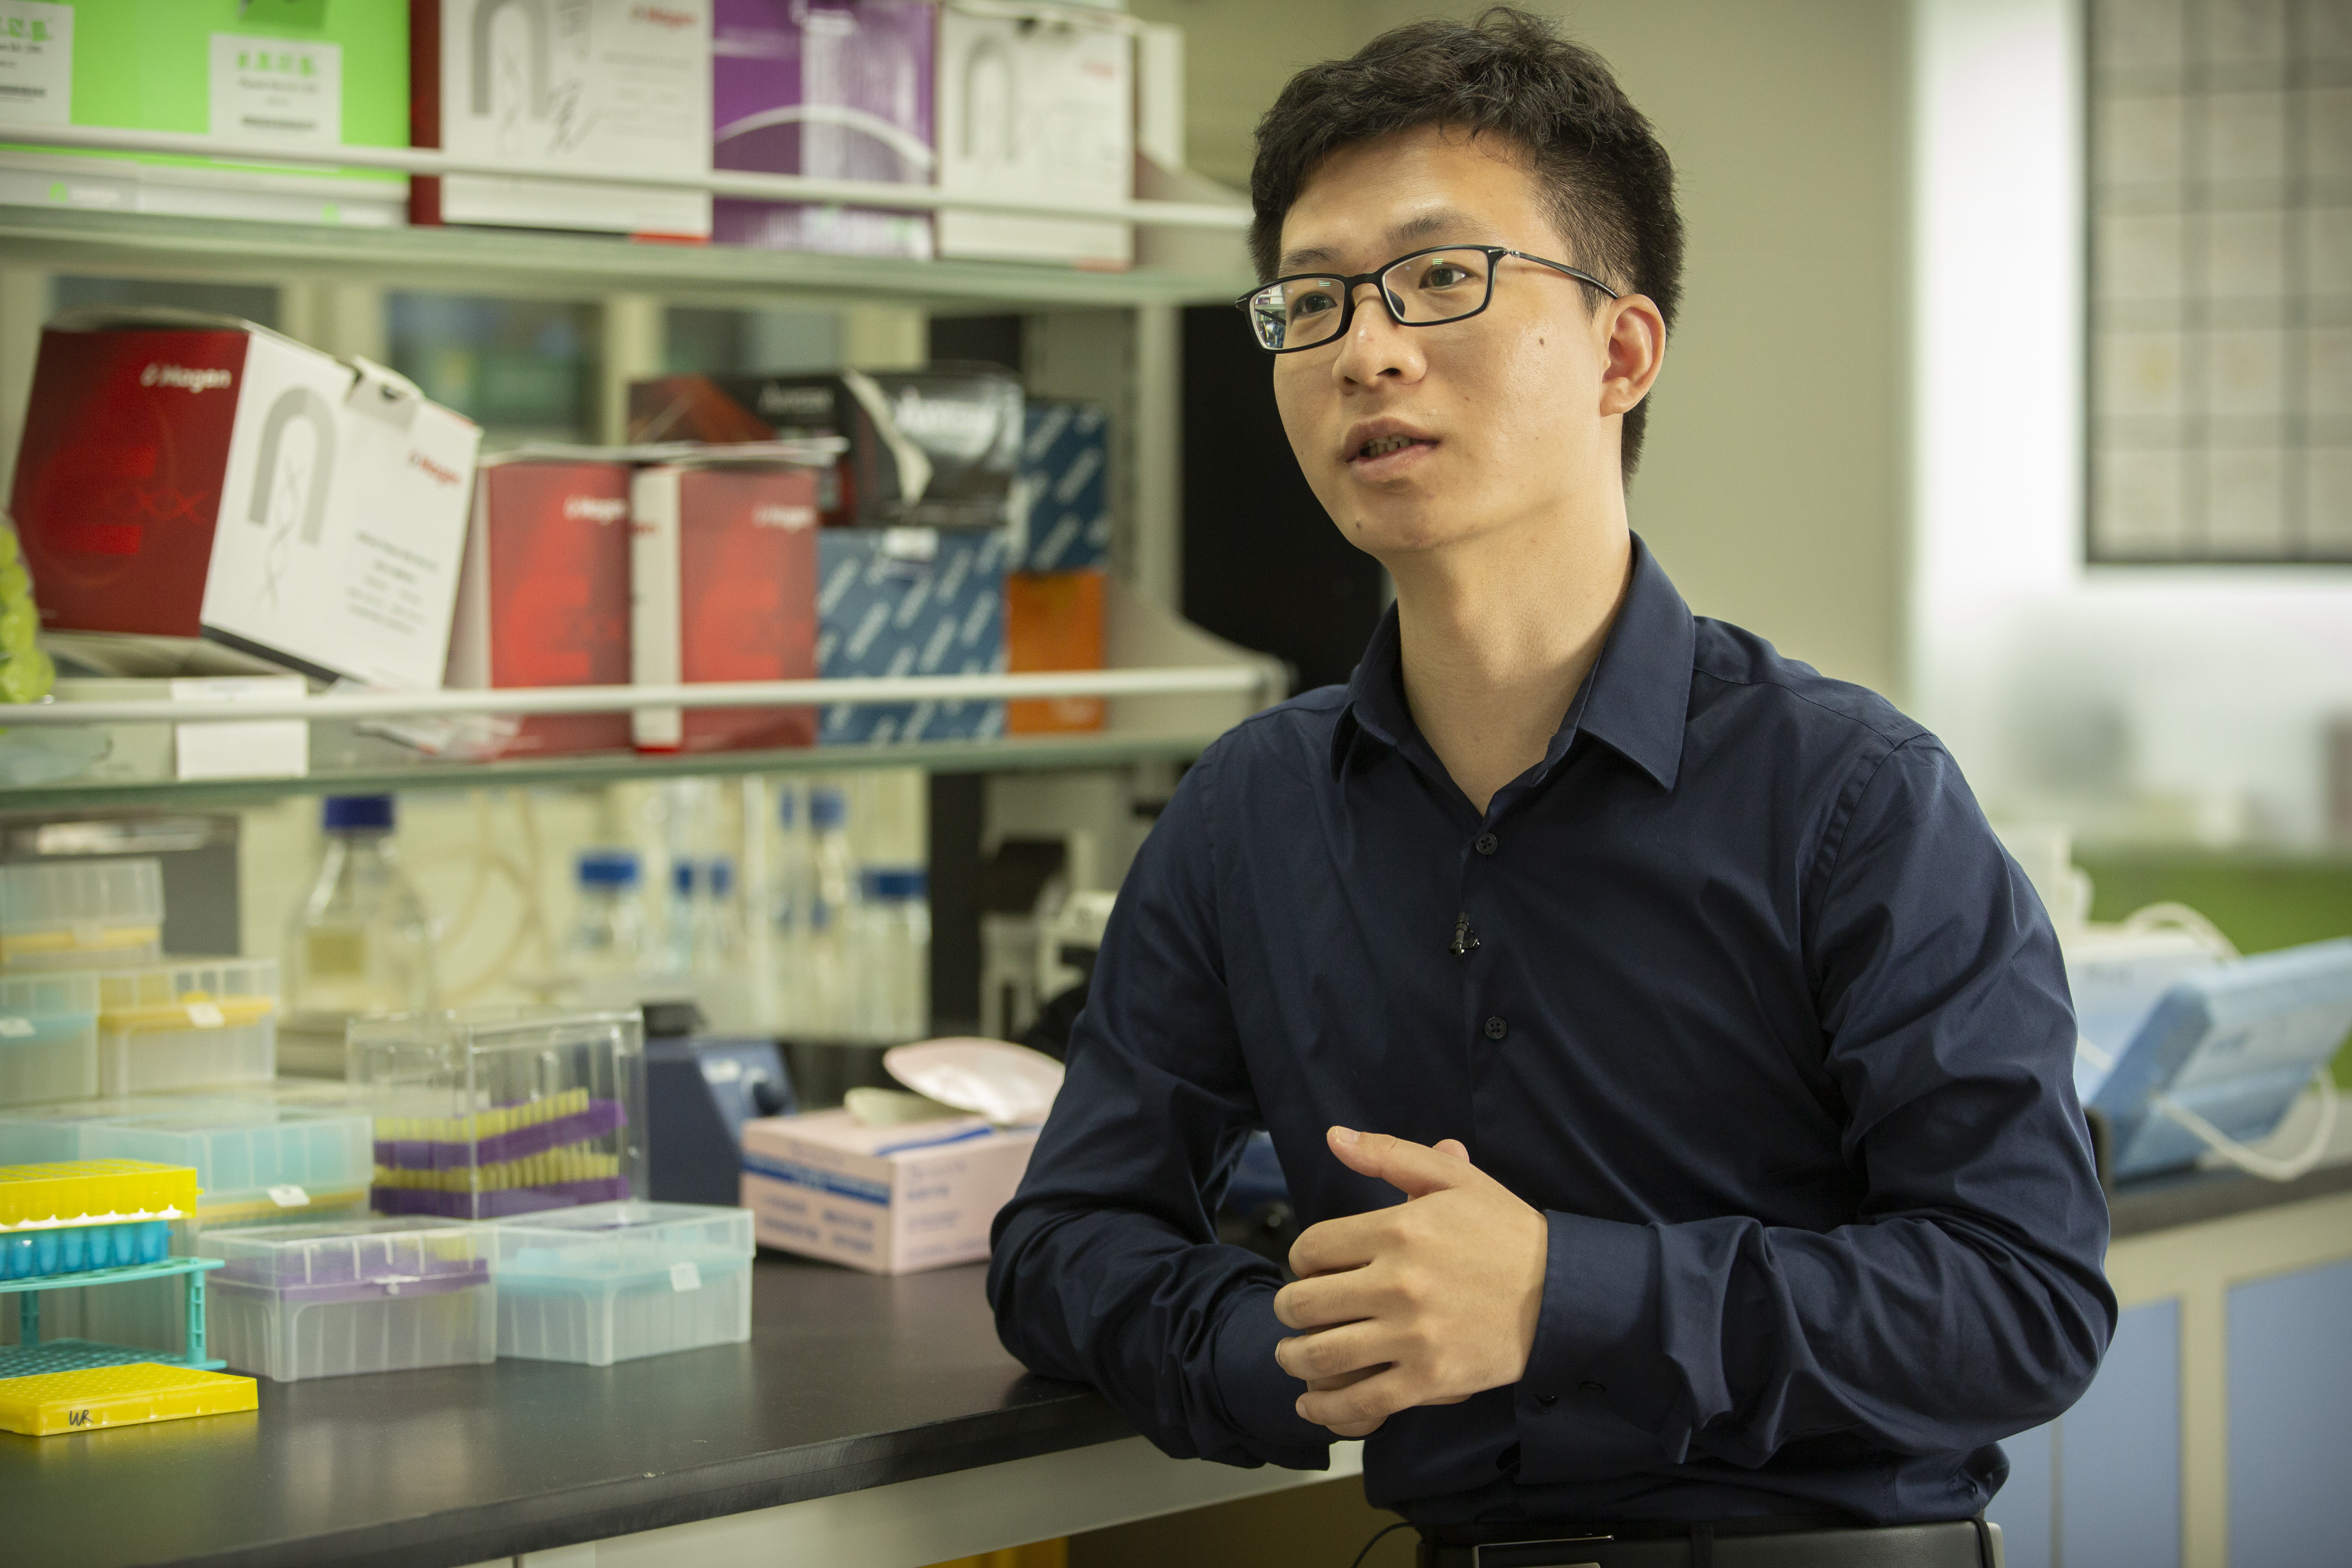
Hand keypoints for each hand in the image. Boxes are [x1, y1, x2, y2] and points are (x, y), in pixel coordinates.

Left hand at [1272, 1128, 1547, 1436]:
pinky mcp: (1430, 1379)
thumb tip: (1333, 1137)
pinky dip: (1326, 1409)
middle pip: (1306, 1304)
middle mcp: (1398, 1283)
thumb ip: (1388, 1155)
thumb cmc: (1505, 1232)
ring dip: (1295, 1358)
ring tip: (1294, 1355)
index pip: (1312, 1248)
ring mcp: (1413, 1336)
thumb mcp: (1452, 1180)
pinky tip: (1311, 1404)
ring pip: (1322, 1356)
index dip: (1301, 1259)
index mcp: (1398, 1229)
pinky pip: (1361, 1402)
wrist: (1564, 1293)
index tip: (1312, 1268)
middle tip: (1296, 1313)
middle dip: (1289, 1309)